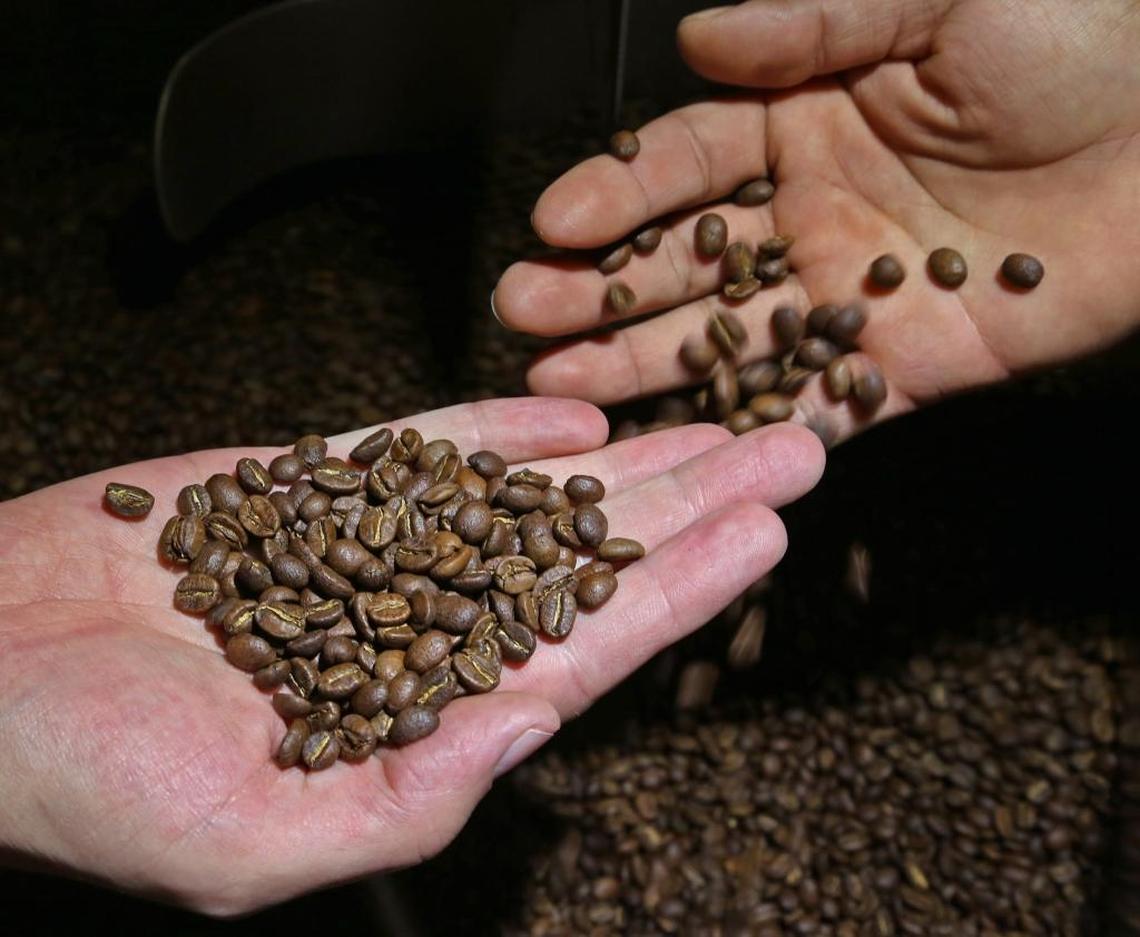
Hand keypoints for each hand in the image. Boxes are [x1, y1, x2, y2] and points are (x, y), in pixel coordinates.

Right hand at [0, 397, 821, 913]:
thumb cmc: (78, 781)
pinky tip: (575, 419)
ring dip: (625, 457)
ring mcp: (365, 550)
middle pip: (584, 558)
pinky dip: (497, 428)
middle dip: (691, 504)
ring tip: (717, 415)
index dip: (680, 589)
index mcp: (415, 719)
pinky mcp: (304, 488)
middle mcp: (411, 629)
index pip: (583, 647)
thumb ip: (405, 795)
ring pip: (523, 494)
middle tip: (792, 445)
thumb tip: (535, 728)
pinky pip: (418, 450)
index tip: (766, 531)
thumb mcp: (241, 843)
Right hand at [495, 0, 1139, 442]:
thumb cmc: (1083, 35)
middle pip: (682, 258)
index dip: (618, 192)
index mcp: (806, 118)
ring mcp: (850, 292)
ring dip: (642, 362)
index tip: (554, 222)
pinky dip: (761, 428)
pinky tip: (688, 446)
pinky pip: (823, 402)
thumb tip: (700, 37)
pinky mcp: (905, 361)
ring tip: (560, 388)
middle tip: (524, 315)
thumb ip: (813, 22)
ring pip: (726, 336)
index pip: (685, 160)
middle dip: (598, 288)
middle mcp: (811, 210)